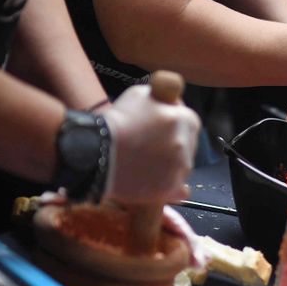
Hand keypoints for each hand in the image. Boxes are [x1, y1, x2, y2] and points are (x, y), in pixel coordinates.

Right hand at [100, 82, 200, 205]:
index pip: (188, 121)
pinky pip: (179, 190)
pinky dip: (172, 186)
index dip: (172, 123)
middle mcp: (188, 144)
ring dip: (170, 164)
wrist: (98, 151)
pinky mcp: (169, 189)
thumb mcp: (142, 94)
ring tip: (146, 162)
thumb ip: (164, 98)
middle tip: (148, 144)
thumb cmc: (119, 120)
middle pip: (187, 144)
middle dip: (172, 143)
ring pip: (182, 167)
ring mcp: (180, 169)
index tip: (156, 126)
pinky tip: (158, 180)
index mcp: (186, 119)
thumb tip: (174, 105)